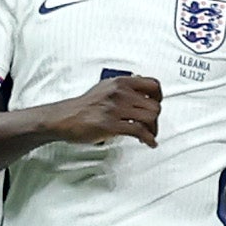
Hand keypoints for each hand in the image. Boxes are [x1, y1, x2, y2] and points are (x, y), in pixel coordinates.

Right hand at [43, 74, 162, 146]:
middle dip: (155, 119)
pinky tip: (149, 143)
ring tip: (149, 135)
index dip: (159, 97)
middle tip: (151, 126)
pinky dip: (149, 139)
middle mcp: (120, 93)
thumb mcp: (105, 88)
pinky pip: (140, 131)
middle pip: (154, 105)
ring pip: (150, 118)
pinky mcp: (112, 125)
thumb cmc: (83, 106)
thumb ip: (123, 88)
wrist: (65, 118)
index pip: (152, 85)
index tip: (158, 105)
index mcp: (120, 82)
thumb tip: (140, 90)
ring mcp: (116, 109)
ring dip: (153, 130)